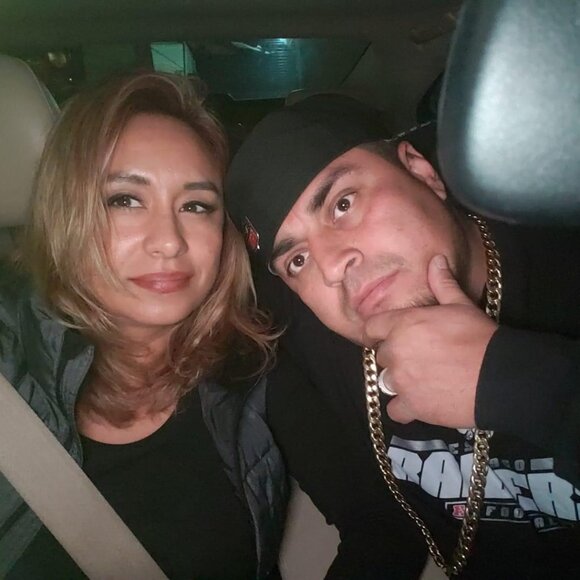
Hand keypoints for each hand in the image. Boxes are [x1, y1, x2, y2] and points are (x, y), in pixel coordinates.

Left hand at [363, 255, 497, 427]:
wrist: (498, 375)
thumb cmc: (478, 336)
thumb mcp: (461, 305)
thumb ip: (442, 283)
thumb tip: (436, 259)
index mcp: (403, 324)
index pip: (371, 327)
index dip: (380, 332)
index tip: (390, 336)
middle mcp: (396, 352)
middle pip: (382, 355)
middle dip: (395, 356)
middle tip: (417, 358)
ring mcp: (401, 381)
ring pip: (387, 381)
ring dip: (400, 381)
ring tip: (421, 380)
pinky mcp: (411, 406)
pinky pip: (394, 410)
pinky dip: (404, 408)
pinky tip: (419, 402)